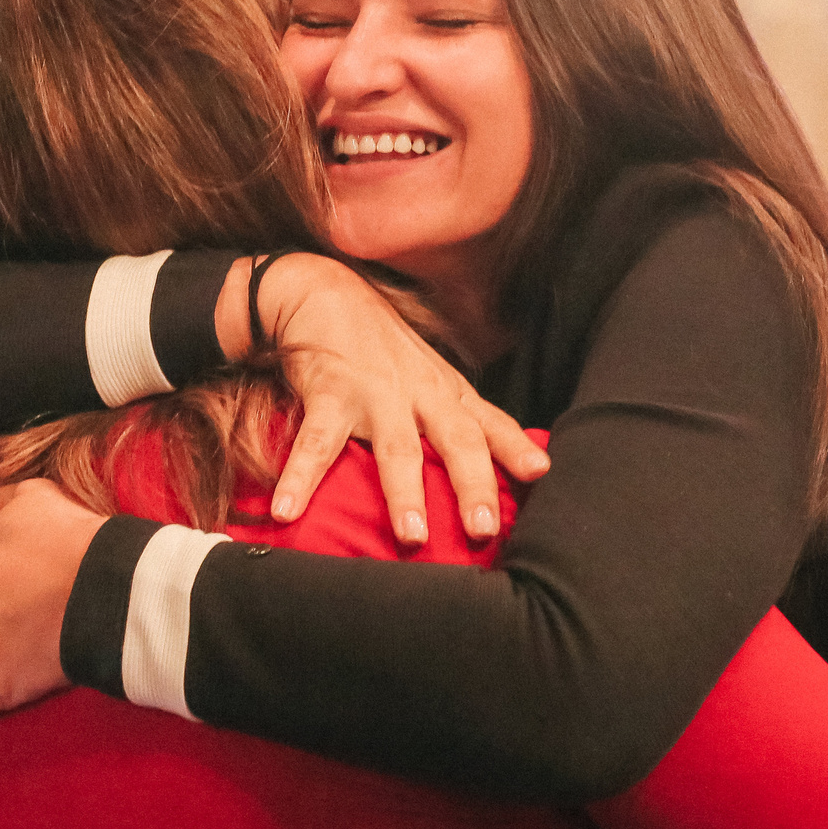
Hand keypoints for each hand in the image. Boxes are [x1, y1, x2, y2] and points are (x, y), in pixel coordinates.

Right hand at [227, 254, 546, 546]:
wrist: (323, 292)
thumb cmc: (384, 350)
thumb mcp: (430, 380)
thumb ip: (461, 420)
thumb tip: (503, 469)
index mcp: (446, 394)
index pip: (490, 423)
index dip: (515, 447)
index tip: (540, 474)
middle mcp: (419, 393)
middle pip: (455, 439)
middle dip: (472, 483)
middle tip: (483, 529)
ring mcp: (375, 393)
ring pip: (396, 447)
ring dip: (404, 492)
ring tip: (412, 536)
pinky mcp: (330, 393)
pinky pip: (315, 443)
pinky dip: (300, 479)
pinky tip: (286, 512)